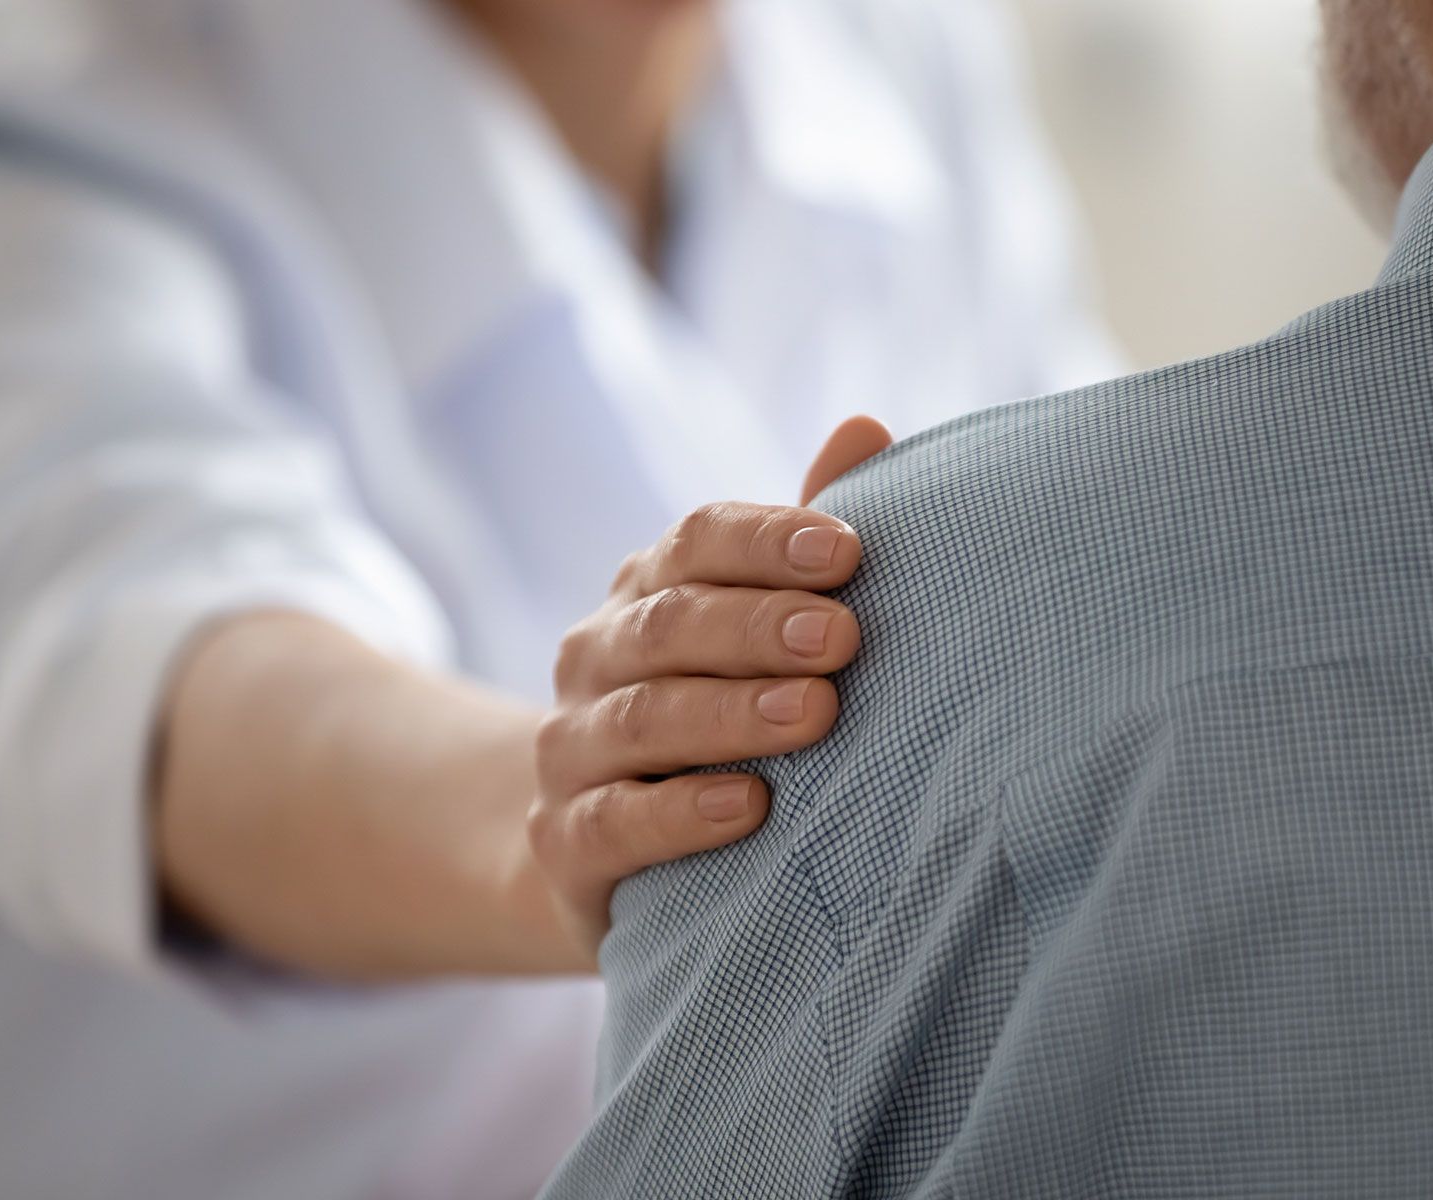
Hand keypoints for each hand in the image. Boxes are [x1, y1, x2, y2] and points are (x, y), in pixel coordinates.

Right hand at [530, 417, 894, 958]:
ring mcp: (572, 749)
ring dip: (730, 713)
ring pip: (642, 718)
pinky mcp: (565, 841)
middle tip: (842, 637)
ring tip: (813, 713)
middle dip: (759, 626)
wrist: (609, 847)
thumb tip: (866, 425)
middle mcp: (598, 656)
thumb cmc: (717, 712)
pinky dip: (678, 814)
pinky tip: (748, 808)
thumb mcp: (758, 626)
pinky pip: (612, 822)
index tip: (846, 551)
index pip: (699, 539)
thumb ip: (803, 543)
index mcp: (649, 590)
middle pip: (672, 624)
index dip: (767, 539)